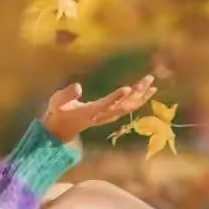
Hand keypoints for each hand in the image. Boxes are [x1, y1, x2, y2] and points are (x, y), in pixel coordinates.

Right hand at [41, 75, 156, 143]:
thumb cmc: (58, 111)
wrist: (62, 129)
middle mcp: (102, 115)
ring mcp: (107, 116)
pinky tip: (147, 91)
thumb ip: (66, 95)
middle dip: (136, 94)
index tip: (127, 89)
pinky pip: (128, 108)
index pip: (105, 105)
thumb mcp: (56, 102)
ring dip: (140, 96)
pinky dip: (139, 100)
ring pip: (128, 107)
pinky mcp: (110, 114)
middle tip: (148, 79)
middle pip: (123, 106)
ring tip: (151, 83)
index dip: (116, 98)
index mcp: (89, 112)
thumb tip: (78, 86)